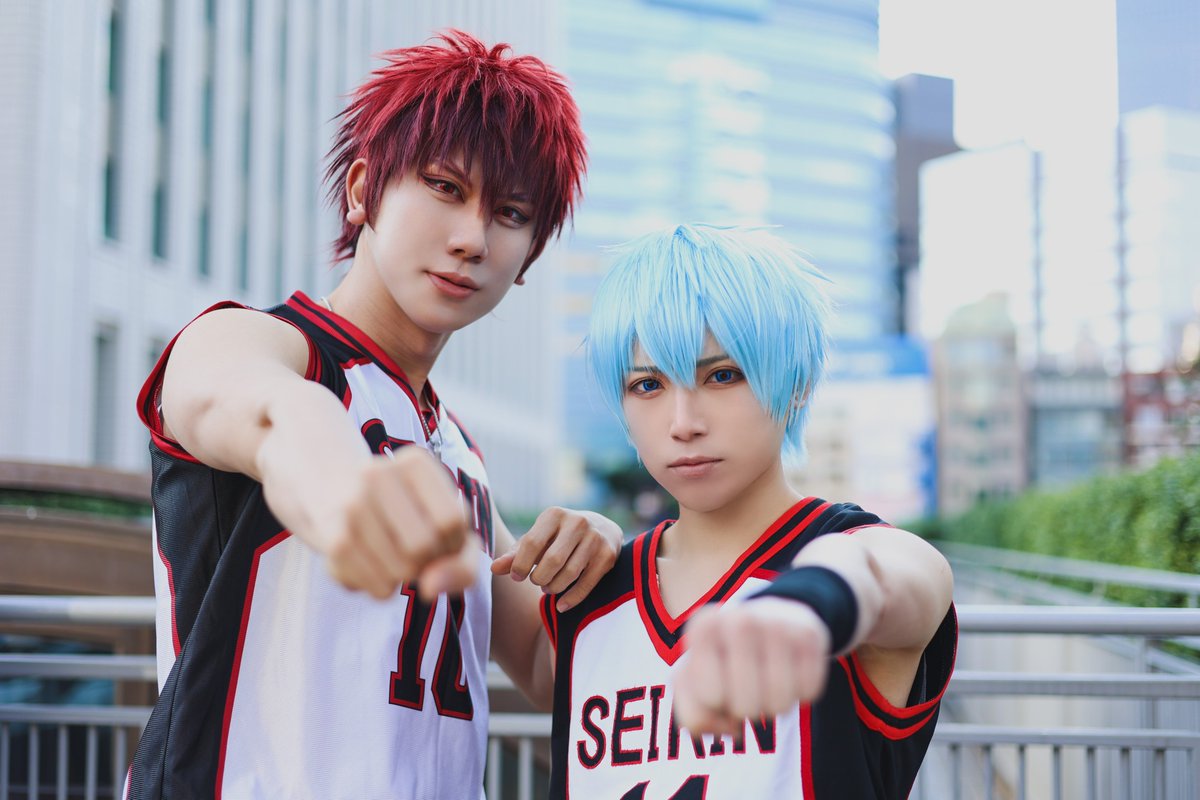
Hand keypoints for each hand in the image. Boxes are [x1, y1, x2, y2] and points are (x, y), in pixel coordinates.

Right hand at [310, 446, 476, 600]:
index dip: (453, 542)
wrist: (339, 499)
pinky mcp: (334, 542)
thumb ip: (462, 564)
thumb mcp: (448, 528)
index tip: (442, 538)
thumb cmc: (411, 517)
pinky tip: (376, 565)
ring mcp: (350, 507)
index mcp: (414, 462)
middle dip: (428, 561)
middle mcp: (377, 475)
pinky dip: (385, 587)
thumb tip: (430, 589)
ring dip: (406, 577)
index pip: (451, 519)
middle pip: (423, 546)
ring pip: (401, 571)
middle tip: (417, 552)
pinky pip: (378, 588)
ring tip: (396, 557)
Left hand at [490, 507, 620, 611]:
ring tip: (548, 587)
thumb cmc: (560, 537)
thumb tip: (493, 568)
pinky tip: (561, 605)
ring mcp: (595, 538)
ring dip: (554, 588)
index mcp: (554, 515)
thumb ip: (516, 553)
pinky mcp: (607, 555)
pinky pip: (586, 584)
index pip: (531, 543)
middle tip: (537, 582)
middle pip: (551, 561)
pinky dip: (571, 599)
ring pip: (569, 574)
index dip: (520, 565)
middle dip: (539, 578)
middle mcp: (577, 522)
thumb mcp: (538, 538)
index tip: (517, 576)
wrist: (603, 528)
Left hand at [672, 598, 830, 735]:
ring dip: (773, 707)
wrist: (767, 620)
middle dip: (746, 710)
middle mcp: (740, 618)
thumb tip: (731, 726)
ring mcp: (778, 622)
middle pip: (745, 708)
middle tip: (745, 687)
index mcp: (704, 626)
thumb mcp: (695, 682)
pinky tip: (789, 672)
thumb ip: (695, 715)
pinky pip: (809, 693)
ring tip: (766, 682)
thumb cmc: (724, 660)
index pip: (711, 700)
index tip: (718, 684)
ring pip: (779, 705)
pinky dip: (800, 695)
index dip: (717, 706)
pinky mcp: (811, 634)